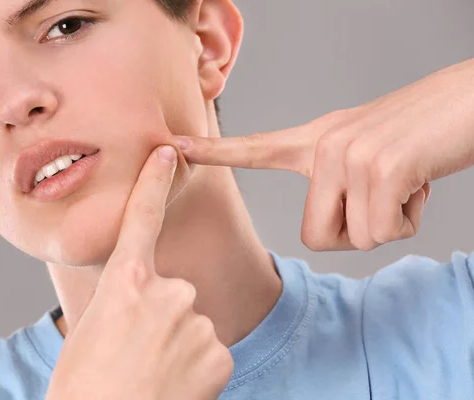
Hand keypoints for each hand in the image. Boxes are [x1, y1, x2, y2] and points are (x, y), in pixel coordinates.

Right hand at [45, 145, 232, 399]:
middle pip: (175, 293)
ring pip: (193, 326)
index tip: (165, 152)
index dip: (153, 183)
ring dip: (179, 349)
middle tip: (137, 356)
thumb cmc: (83, 387)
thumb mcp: (90, 331)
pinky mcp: (219, 354)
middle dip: (162, 319)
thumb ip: (123, 302)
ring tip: (152, 378)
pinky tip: (174, 389)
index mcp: (125, 282)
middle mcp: (166, 292)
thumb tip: (141, 301)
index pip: (142, 220)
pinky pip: (211, 353)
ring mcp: (196, 322)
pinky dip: (197, 371)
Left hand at [175, 59, 473, 250]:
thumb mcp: (363, 154)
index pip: (255, 148)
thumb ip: (336, 185)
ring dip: (388, 222)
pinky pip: (382, 232)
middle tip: (383, 197)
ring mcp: (348, 157)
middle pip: (314, 236)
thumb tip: (336, 230)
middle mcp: (323, 147)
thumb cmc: (416, 135)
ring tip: (405, 182)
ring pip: (354, 238)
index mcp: (314, 142)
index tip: (175, 147)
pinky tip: (418, 183)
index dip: (215, 153)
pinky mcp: (378, 169)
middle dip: (353, 231)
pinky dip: (408, 220)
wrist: (465, 105)